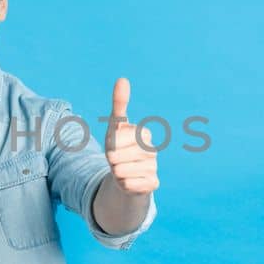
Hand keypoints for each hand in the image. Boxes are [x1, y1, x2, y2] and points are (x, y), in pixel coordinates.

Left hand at [104, 78, 158, 194]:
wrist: (126, 176)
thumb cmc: (119, 148)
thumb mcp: (115, 127)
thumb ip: (119, 104)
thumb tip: (123, 79)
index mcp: (145, 134)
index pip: (116, 140)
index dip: (110, 145)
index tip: (115, 146)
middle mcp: (152, 151)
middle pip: (116, 156)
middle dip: (111, 160)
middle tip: (117, 160)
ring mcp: (154, 168)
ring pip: (121, 171)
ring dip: (116, 172)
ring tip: (122, 170)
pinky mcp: (153, 185)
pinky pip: (129, 184)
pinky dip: (123, 184)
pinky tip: (129, 181)